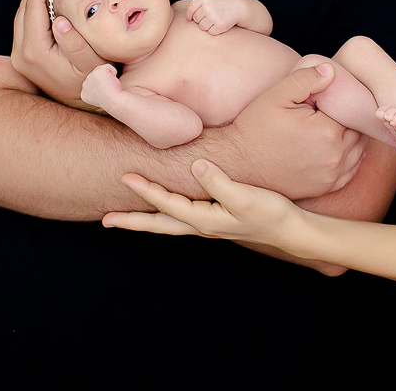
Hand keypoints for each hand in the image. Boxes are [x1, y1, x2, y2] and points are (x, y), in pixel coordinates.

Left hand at [11, 0, 107, 108]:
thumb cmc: (91, 84)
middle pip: (24, 8)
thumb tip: (59, 20)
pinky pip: (24, 25)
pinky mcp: (23, 59)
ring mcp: (20, 57)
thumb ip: (76, 44)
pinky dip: (32, 7)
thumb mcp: (91, 65)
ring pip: (22, 16)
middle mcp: (22, 53)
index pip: (33, 7)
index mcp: (35, 51)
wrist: (81, 108)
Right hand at [80, 63, 121, 110]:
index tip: (106, 94)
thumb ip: (97, 90)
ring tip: (110, 86)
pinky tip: (112, 81)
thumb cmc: (112, 101)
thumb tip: (100, 82)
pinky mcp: (97, 71)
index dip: (103, 87)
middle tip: (109, 90)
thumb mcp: (101, 97)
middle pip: (97, 76)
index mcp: (84, 94)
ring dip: (108, 77)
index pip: (94, 84)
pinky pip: (108, 67)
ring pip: (102, 70)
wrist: (114, 101)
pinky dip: (113, 72)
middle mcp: (85, 84)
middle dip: (105, 81)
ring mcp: (89, 77)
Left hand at [103, 160, 301, 247]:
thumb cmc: (270, 213)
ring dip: (144, 219)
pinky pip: (180, 217)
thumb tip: (196, 165)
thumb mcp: (244, 196)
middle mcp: (201, 225)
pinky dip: (164, 213)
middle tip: (105, 220)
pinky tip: (163, 208)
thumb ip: (218, 182)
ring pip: (167, 222)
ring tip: (123, 216)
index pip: (167, 204)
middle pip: (158, 224)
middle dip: (132, 221)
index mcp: (204, 220)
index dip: (145, 190)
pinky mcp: (215, 219)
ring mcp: (207, 224)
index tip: (125, 177)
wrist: (290, 230)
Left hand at [186, 0, 245, 34]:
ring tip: (215, 20)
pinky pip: (211, 32)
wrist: (238, 7)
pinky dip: (215, 30)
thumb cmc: (220, 4)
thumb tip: (186, 19)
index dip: (189, 16)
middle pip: (196, 20)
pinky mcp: (220, 25)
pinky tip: (220, 24)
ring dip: (208, 26)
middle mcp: (208, 6)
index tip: (190, 19)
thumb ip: (196, 5)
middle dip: (202, 20)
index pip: (190, 10)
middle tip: (211, 16)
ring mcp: (214, 16)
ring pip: (202, 27)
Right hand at [224, 64, 364, 198]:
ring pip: (358, 151)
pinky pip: (350, 171)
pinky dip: (350, 158)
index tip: (326, 99)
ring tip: (334, 126)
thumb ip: (306, 79)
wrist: (237, 163)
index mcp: (327, 131)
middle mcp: (334, 156)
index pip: (350, 110)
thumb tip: (331, 71)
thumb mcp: (276, 95)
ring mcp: (331, 175)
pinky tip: (337, 148)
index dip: (340, 102)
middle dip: (348, 119)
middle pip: (357, 130)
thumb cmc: (255, 128)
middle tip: (331, 111)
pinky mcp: (324, 188)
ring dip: (352, 138)